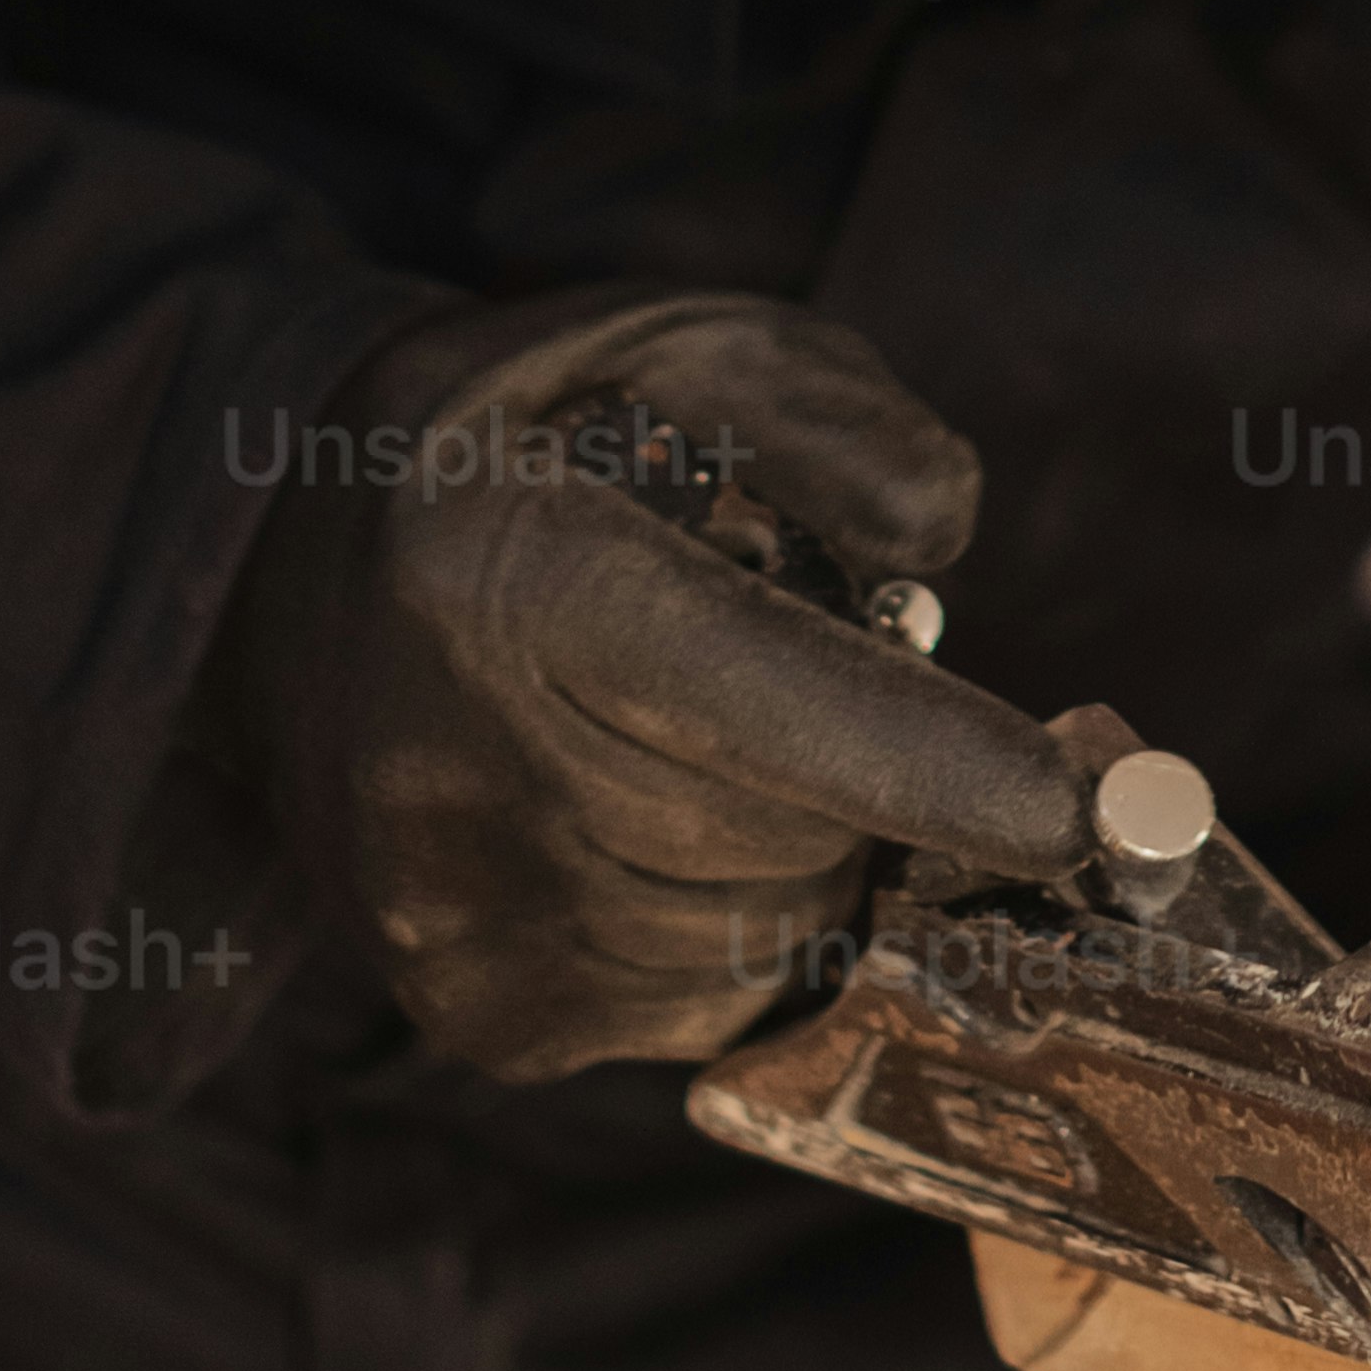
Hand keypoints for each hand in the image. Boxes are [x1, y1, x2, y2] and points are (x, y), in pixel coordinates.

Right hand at [234, 288, 1091, 1081]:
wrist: (294, 574)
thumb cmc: (544, 445)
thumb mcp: (690, 351)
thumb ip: (841, 425)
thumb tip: (944, 548)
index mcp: (514, 574)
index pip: (749, 690)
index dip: (923, 755)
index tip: (1076, 810)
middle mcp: (462, 773)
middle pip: (793, 830)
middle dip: (863, 766)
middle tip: (797, 665)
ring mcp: (463, 923)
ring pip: (772, 929)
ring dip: (802, 840)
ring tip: (698, 733)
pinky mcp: (487, 1019)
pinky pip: (714, 1001)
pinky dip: (738, 914)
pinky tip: (657, 816)